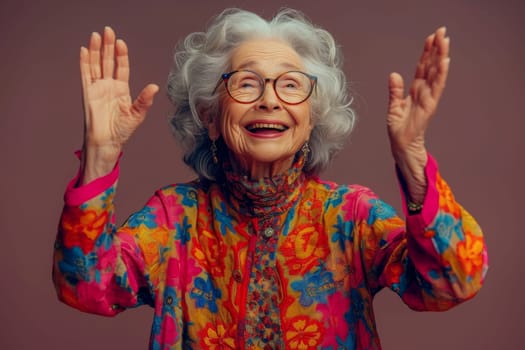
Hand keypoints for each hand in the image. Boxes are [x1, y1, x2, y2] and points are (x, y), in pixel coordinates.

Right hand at [79, 27, 158, 183]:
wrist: (107, 142)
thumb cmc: (122, 131)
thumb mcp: (137, 114)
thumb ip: (145, 100)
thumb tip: (154, 86)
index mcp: (121, 90)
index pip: (121, 67)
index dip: (121, 55)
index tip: (121, 42)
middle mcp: (108, 86)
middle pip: (107, 61)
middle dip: (108, 46)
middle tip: (108, 30)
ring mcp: (97, 88)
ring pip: (96, 64)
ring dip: (95, 50)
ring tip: (96, 35)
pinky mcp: (88, 93)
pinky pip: (85, 75)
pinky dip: (84, 62)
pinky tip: (84, 50)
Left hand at [387, 27, 449, 201]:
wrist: (401, 147)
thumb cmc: (399, 129)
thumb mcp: (393, 107)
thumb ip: (395, 91)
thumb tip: (393, 74)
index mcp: (415, 91)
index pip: (422, 68)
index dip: (427, 53)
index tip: (431, 38)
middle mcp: (423, 92)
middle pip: (431, 67)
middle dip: (436, 49)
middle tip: (442, 31)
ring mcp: (428, 99)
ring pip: (436, 74)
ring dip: (440, 57)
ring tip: (445, 41)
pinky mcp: (429, 106)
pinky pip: (435, 88)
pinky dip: (440, 75)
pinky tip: (444, 62)